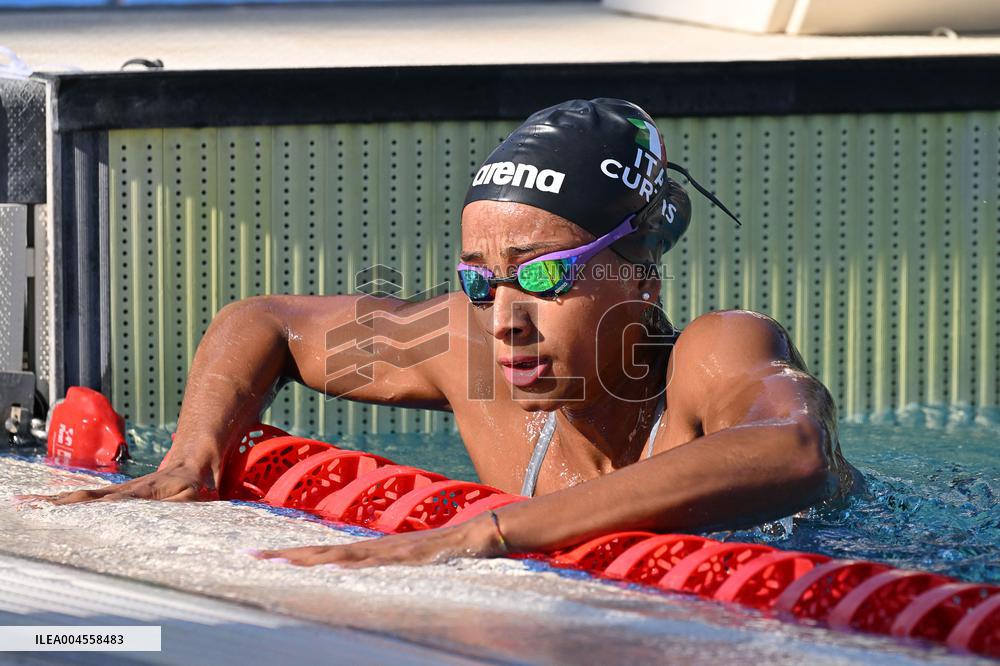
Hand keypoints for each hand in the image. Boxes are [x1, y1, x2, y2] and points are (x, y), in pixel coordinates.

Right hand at [15, 458, 218, 504]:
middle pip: (88, 498)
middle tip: (31, 507)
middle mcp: (126, 490)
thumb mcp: (196, 496)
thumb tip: (164, 514)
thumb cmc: (197, 482)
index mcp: (141, 493)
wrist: (197, 459)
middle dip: (60, 504)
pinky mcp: (121, 493)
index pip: (109, 501)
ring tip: (29, 504)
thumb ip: (181, 506)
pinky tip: (52, 503)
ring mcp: (122, 490)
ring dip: (57, 501)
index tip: (64, 512)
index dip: (87, 507)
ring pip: (85, 496)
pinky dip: (69, 500)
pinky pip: (92, 497)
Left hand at [255, 513, 506, 567]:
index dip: (290, 555)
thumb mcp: (408, 566)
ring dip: (311, 559)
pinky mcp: (411, 558)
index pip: (322, 552)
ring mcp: (392, 552)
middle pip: (322, 551)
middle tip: (249, 557)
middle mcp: (375, 548)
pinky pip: (379, 563)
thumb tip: (358, 578)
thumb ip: (386, 570)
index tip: (257, 557)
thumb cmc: (446, 551)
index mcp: (370, 551)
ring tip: (280, 562)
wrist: (482, 533)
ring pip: (344, 555)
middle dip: (285, 555)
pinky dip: (356, 565)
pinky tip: (336, 568)